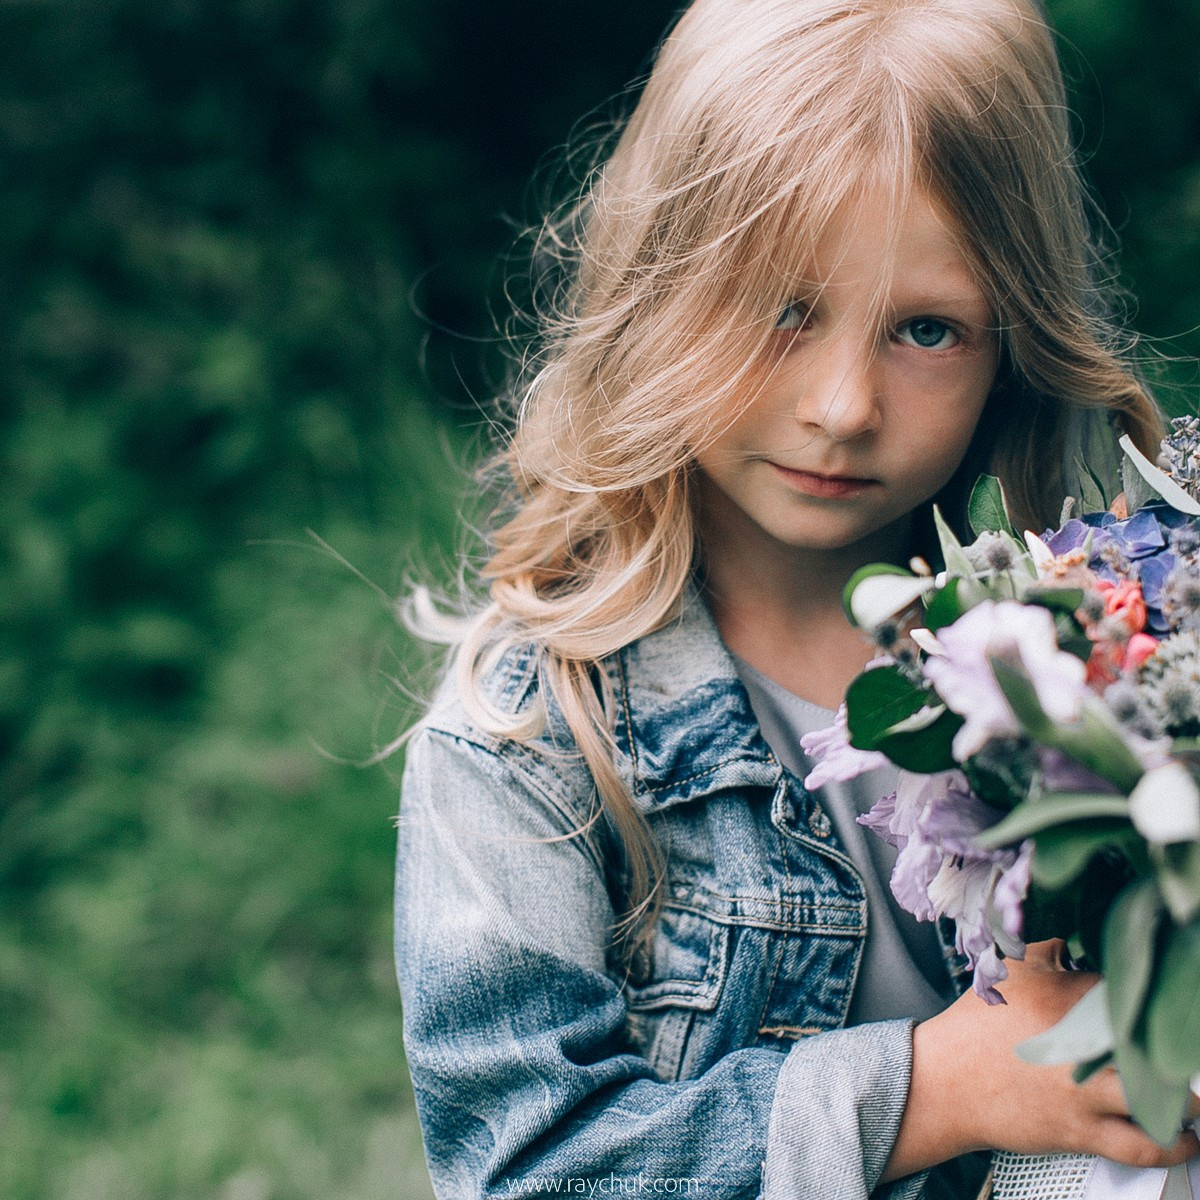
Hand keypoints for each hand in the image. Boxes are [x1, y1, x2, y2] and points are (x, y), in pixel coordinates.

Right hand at [881, 940, 1199, 1180]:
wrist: (944, 1082)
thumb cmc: (976, 1026)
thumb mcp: (1009, 969)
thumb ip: (1050, 947)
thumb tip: (1079, 933)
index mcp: (1066, 995)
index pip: (1134, 988)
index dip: (1157, 992)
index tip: (1174, 995)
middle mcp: (1081, 1044)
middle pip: (1158, 1044)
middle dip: (1180, 1045)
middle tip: (1188, 1045)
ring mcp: (1084, 1091)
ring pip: (1161, 1100)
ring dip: (1191, 1100)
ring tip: (1197, 1094)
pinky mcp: (1081, 1131)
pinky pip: (1143, 1145)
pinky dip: (1175, 1144)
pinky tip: (1187, 1136)